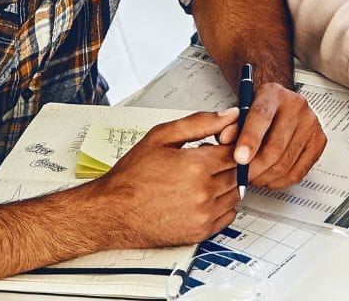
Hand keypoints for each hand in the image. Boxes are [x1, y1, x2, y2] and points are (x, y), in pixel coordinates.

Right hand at [86, 109, 240, 246]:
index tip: (220, 144)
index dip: (229, 144)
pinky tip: (202, 197)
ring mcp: (203, 215)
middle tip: (205, 162)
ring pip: (235, 193)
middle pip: (237, 172)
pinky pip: (228, 215)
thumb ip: (200, 122)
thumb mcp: (161, 137)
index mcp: (197, 166)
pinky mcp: (200, 232)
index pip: (236, 150)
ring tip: (201, 179)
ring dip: (225, 184)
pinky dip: (222, 205)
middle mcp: (203, 193)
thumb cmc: (131, 176)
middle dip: (226, 163)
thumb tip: (230, 115)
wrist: (111, 212)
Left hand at [217, 80, 326, 190]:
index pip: (261, 116)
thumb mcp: (238, 112)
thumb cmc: (256, 111)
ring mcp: (311, 123)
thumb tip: (225, 138)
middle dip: (253, 168)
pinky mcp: (319, 141)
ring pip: (285, 164)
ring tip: (251, 177)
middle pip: (274, 147)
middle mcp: (296, 105)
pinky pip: (298, 172)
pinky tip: (267, 178)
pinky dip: (279, 182)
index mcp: (273, 93)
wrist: (279, 106)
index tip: (239, 159)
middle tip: (240, 177)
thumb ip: (228, 125)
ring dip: (264, 177)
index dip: (249, 140)